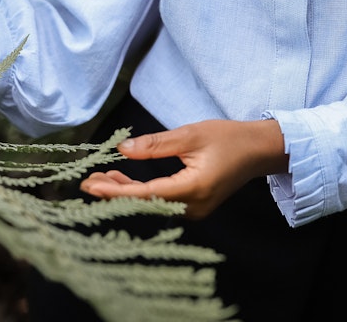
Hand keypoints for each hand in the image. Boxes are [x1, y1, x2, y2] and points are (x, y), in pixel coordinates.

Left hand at [80, 118, 287, 218]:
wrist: (258, 150)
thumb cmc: (228, 138)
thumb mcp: (190, 134)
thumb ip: (155, 145)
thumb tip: (121, 150)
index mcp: (193, 189)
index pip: (146, 194)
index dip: (115, 191)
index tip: (91, 185)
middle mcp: (193, 207)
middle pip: (146, 204)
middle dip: (115, 193)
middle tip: (88, 181)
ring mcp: (195, 210)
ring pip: (152, 205)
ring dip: (126, 193)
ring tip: (102, 179)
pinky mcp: (195, 206)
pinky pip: (161, 203)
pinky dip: (141, 193)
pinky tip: (125, 182)